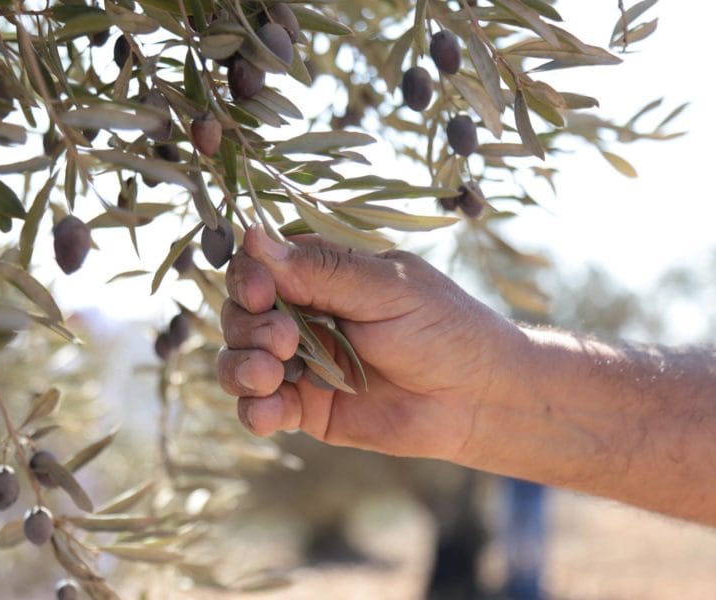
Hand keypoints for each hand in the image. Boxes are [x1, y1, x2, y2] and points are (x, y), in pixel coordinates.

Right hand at [218, 225, 524, 459]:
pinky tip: (272, 410)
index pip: (258, 266)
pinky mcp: (307, 408)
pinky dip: (254, 409)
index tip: (263, 293)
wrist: (477, 399)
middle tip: (285, 340)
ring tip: (271, 375)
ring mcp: (302, 364)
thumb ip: (320, 271)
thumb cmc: (442, 328)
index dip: (248, 278)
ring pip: (238, 360)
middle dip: (248, 327)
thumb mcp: (385, 289)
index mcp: (322, 275)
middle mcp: (303, 316)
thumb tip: (254, 235)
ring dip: (241, 366)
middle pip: (240, 314)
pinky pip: (259, 409)